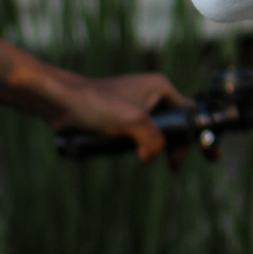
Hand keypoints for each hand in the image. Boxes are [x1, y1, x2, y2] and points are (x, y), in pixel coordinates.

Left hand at [48, 71, 190, 162]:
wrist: (60, 101)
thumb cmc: (96, 104)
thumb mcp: (133, 121)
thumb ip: (153, 140)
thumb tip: (153, 155)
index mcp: (160, 87)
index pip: (188, 112)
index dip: (192, 135)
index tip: (186, 156)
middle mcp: (151, 94)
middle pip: (174, 124)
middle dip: (174, 145)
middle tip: (173, 166)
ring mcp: (135, 105)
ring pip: (154, 131)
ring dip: (151, 147)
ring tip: (149, 160)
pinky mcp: (119, 116)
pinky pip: (136, 134)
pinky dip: (135, 146)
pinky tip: (129, 153)